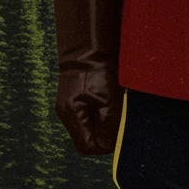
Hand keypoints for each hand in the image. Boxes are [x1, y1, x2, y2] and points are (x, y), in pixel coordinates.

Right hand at [50, 0, 125, 155]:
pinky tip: (110, 101)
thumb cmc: (100, 68)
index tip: (120, 134)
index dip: (106, 145)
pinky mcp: (74, 97)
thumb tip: (113, 144)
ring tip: (117, 109)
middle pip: (88, 138)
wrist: (89, 42)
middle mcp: (66, 113)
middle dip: (105, 135)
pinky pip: (88, 114)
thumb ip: (111, 123)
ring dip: (104, 123)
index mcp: (72, 114)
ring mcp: (69, 105)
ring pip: (89, 126)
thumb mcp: (109, 97)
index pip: (88, 146)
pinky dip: (100, 113)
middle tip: (121, 122)